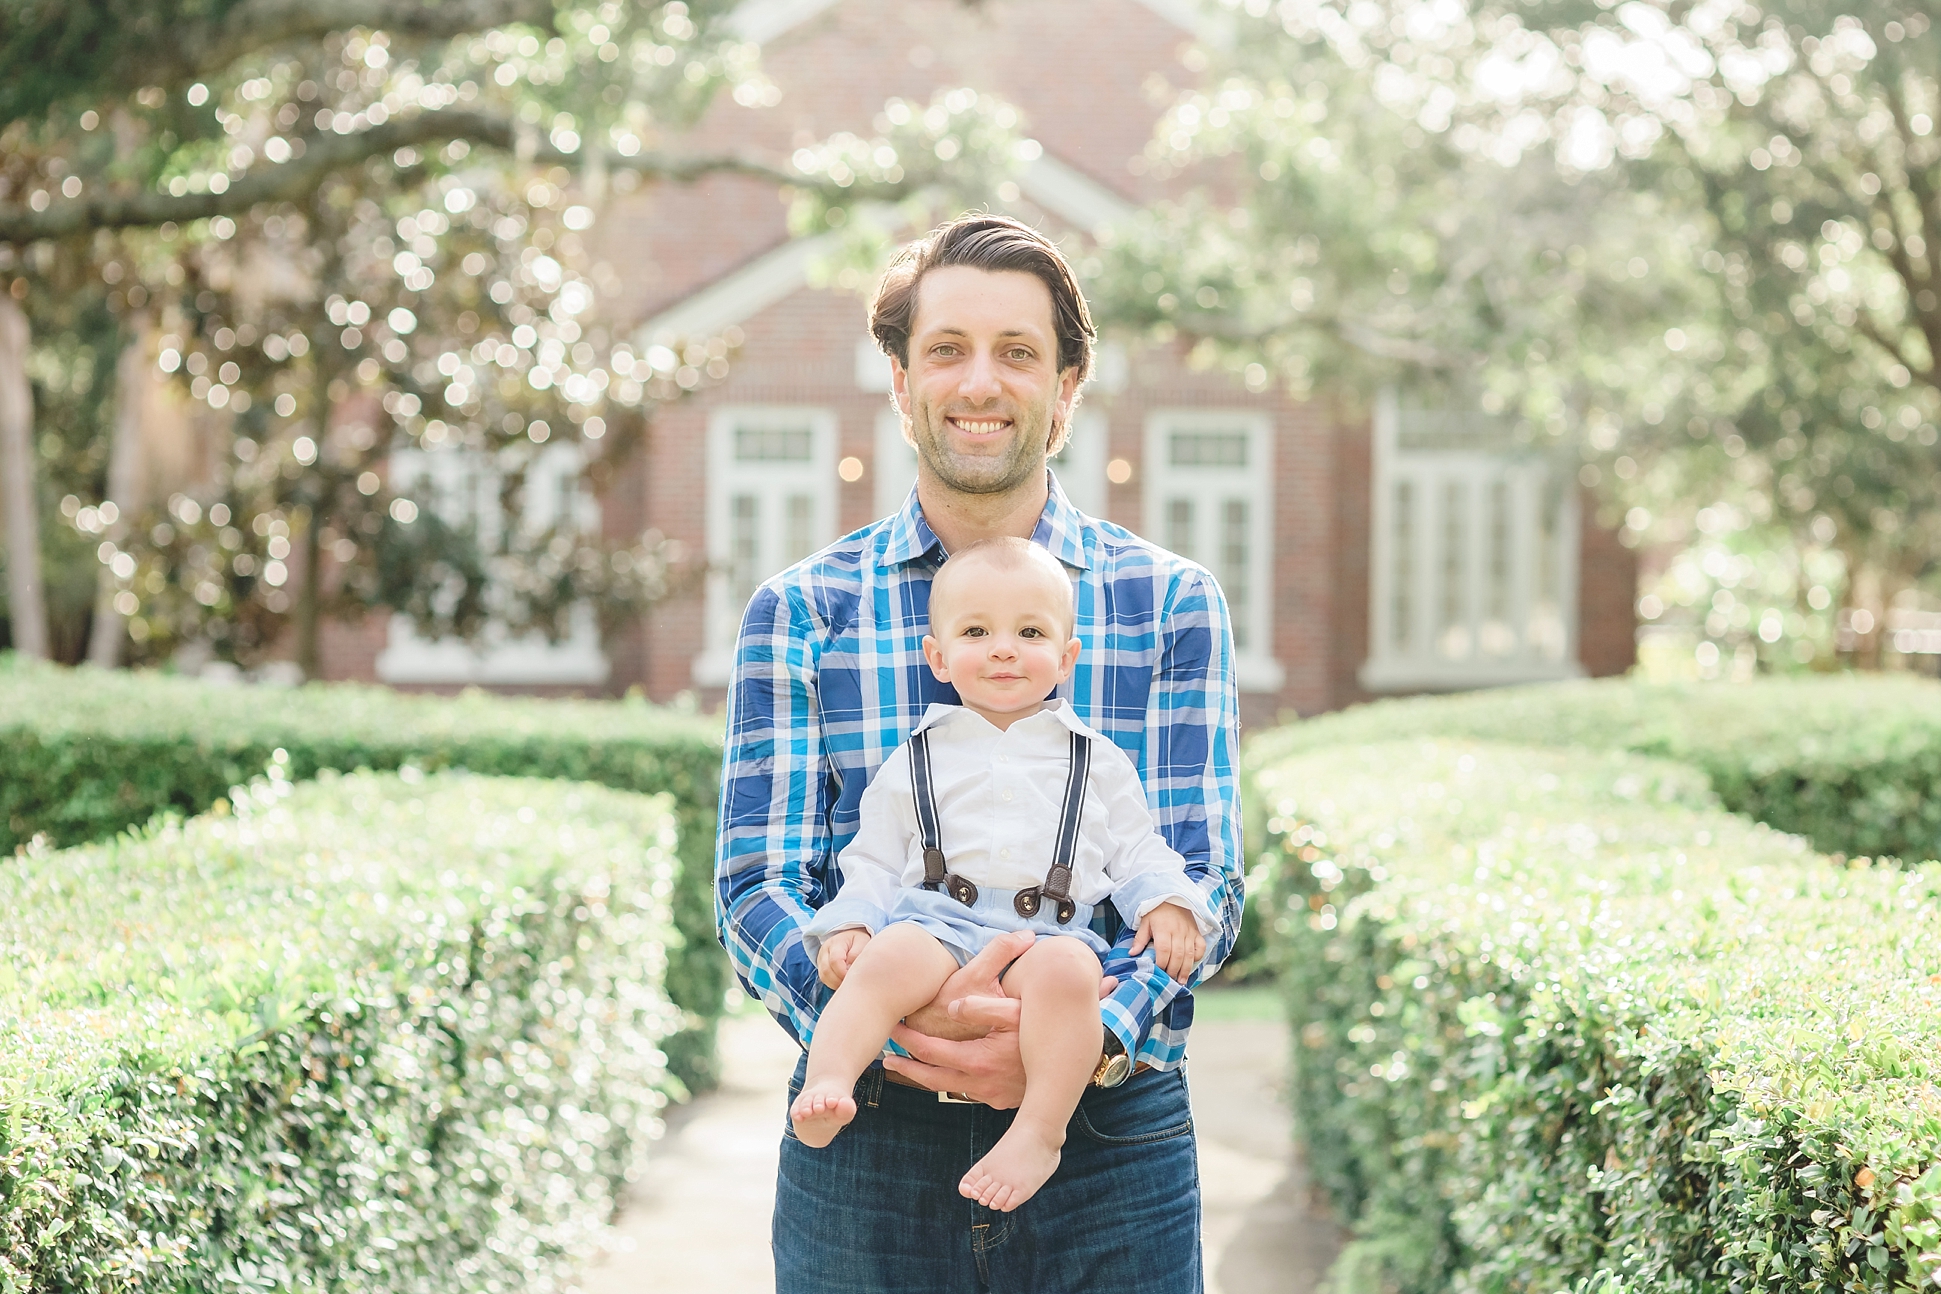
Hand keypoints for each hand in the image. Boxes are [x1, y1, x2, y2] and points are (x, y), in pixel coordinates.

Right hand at [816, 928, 870, 988]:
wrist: (850, 938)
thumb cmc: (858, 941)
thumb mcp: (862, 941)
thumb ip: (856, 953)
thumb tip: (850, 967)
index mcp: (836, 942)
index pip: (835, 961)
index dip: (844, 972)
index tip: (854, 976)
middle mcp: (825, 951)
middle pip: (826, 971)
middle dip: (840, 980)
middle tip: (852, 982)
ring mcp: (821, 959)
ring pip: (824, 977)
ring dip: (836, 983)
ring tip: (849, 982)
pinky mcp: (821, 967)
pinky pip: (824, 979)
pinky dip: (834, 984)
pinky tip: (843, 982)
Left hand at [883, 929, 1119, 1107]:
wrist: (1070, 1064)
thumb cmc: (1041, 1030)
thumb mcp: (1015, 1011)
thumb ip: (982, 1007)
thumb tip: (953, 1005)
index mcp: (980, 1060)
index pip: (932, 1052)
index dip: (910, 1041)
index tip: (893, 1031)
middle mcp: (981, 1083)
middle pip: (932, 1077)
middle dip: (908, 1065)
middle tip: (887, 1056)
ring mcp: (990, 1095)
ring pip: (947, 1088)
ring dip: (925, 1076)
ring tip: (905, 1066)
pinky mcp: (998, 1101)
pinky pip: (966, 1091)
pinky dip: (948, 1082)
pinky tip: (941, 1074)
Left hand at [1131, 902, 1205, 981]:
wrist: (1171, 896)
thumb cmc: (1156, 911)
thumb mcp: (1144, 922)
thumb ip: (1140, 938)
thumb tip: (1132, 954)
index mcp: (1163, 929)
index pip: (1163, 950)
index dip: (1161, 963)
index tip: (1158, 972)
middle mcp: (1178, 931)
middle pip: (1178, 955)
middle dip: (1173, 971)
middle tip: (1169, 981)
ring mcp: (1189, 932)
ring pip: (1190, 954)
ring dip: (1186, 970)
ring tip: (1181, 981)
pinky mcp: (1196, 932)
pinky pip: (1200, 946)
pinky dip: (1198, 956)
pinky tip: (1192, 965)